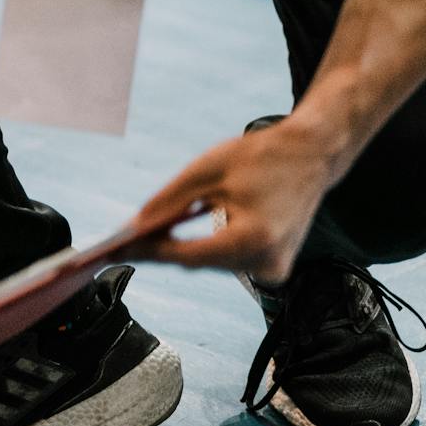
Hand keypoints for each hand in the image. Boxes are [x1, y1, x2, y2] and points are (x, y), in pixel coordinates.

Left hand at [131, 118, 346, 283]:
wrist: (313, 156)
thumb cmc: (262, 157)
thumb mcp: (206, 170)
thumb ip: (167, 202)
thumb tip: (132, 227)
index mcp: (252, 238)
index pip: (186, 254)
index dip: (147, 252)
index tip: (112, 251)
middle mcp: (266, 261)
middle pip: (194, 262)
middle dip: (156, 250)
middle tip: (114, 246)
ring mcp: (273, 269)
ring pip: (207, 264)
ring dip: (177, 250)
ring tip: (137, 240)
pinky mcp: (273, 268)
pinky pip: (225, 261)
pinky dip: (202, 249)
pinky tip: (171, 239)